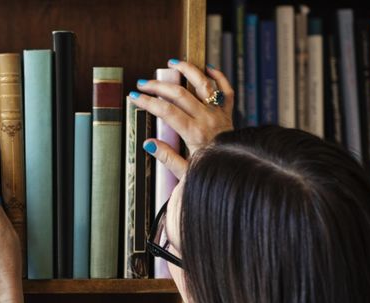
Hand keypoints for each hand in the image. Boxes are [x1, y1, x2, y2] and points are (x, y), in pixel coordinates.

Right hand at [131, 59, 233, 179]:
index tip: (134, 97)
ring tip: (173, 62)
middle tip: (143, 83)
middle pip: (180, 94)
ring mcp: (219, 114)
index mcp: (194, 134)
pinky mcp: (228, 113)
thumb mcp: (184, 173)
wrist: (235, 172)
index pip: (166, 111)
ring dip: (188, 70)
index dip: (148, 102)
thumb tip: (148, 143)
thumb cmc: (209, 173)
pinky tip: (208, 69)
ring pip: (204, 84)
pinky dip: (219, 77)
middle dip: (158, 86)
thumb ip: (166, 157)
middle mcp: (207, 119)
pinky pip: (226, 90)